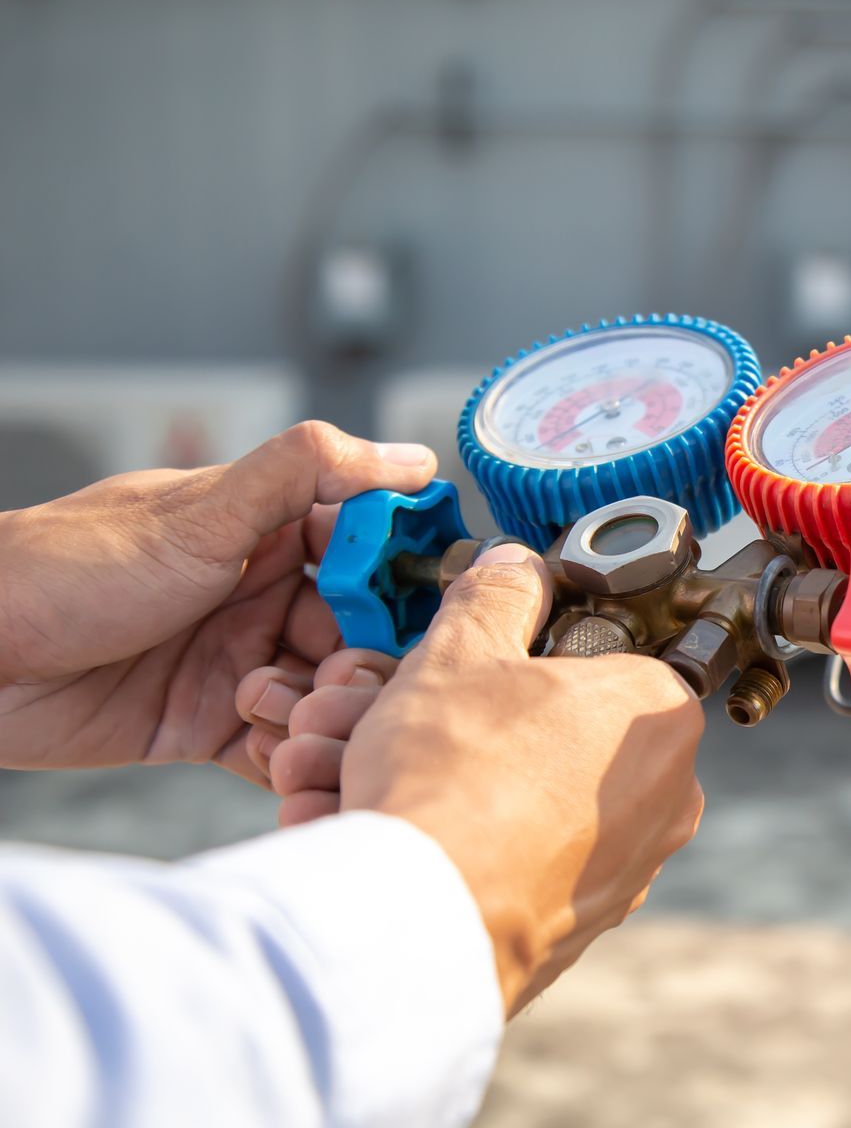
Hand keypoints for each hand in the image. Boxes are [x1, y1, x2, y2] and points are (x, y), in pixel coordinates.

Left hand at [0, 422, 435, 777]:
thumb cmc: (71, 570)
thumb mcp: (203, 512)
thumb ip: (306, 471)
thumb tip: (412, 459)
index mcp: (266, 533)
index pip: (366, 553)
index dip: (398, 581)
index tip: (414, 610)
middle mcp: (259, 595)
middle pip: (357, 632)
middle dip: (362, 661)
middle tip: (341, 680)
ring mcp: (237, 661)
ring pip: (324, 694)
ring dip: (324, 713)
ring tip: (295, 722)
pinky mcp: (209, 725)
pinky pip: (278, 747)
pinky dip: (288, 757)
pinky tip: (274, 757)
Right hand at [241, 545, 704, 1015]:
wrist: (417, 923)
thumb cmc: (452, 779)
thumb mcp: (461, 651)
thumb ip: (496, 596)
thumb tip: (512, 567)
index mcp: (658, 713)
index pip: (588, 658)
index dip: (505, 658)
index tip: (451, 671)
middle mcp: (664, 795)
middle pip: (536, 737)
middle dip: (435, 728)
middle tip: (362, 724)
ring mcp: (625, 867)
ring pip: (510, 803)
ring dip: (420, 785)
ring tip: (335, 779)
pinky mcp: (577, 927)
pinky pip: (505, 866)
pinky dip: (441, 847)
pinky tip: (366, 836)